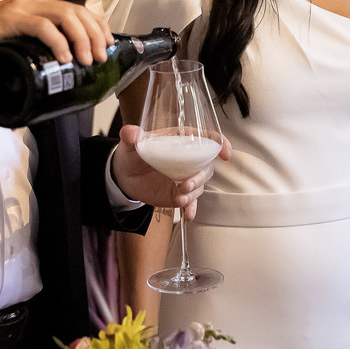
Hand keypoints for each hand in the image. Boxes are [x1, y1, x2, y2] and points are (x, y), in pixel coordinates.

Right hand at [0, 0, 112, 64]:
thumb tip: (51, 74)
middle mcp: (35, 3)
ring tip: (87, 59)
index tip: (107, 44)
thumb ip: (32, 50)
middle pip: (78, 12)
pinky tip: (64, 57)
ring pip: (66, 16)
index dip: (98, 25)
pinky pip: (43, 26)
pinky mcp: (12, 18)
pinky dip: (59, 42)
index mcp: (38, 7)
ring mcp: (24, 8)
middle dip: (96, 35)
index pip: (78, 10)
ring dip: (82, 38)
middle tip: (100, 57)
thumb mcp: (15, 43)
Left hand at [110, 124, 232, 219]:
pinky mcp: (179, 193)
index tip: (224, 152)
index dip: (218, 142)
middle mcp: (186, 159)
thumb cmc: (131, 154)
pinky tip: (188, 215)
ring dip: (193, 193)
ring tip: (179, 197)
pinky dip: (191, 208)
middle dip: (200, 176)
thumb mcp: (129, 143)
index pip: (204, 138)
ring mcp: (184, 177)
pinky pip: (190, 201)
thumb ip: (130, 136)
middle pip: (205, 166)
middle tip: (186, 184)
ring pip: (199, 185)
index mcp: (179, 140)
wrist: (124, 176)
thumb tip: (131, 132)